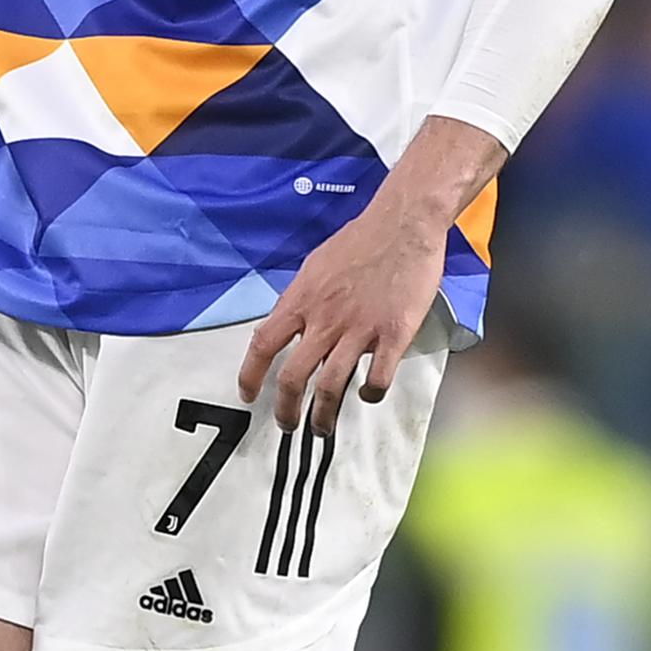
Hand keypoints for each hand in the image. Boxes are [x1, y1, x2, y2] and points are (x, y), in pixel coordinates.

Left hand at [237, 191, 449, 436]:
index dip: (250, 375)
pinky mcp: (394, 334)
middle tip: (287, 425)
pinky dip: (371, 394)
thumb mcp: (315, 266)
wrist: (402, 223)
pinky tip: (368, 394)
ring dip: (324, 416)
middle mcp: (325, 318)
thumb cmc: (361, 240)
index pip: (263, 344)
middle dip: (286, 410)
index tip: (248, 395)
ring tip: (322, 427)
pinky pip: (378, 377)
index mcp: (302, 300)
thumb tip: (290, 322)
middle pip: (293, 377)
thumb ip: (302, 299)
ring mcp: (359, 328)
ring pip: (332, 386)